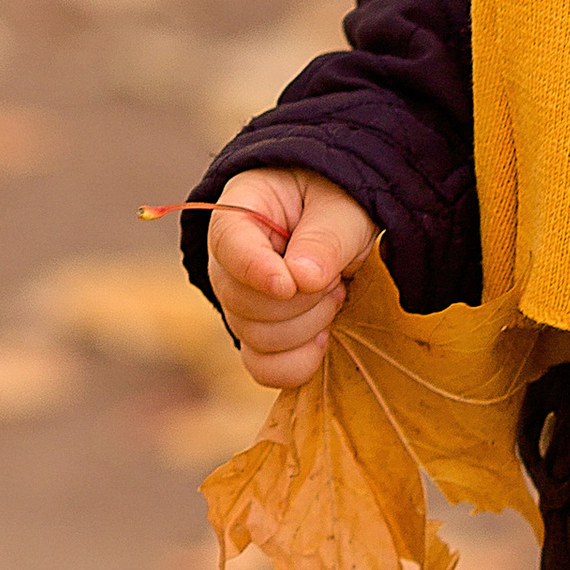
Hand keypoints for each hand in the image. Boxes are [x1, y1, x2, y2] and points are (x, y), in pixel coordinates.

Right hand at [206, 169, 379, 388]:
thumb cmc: (335, 201)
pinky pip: (263, 368)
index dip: (256, 271)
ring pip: (256, 339)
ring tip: (333, 293)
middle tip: (334, 275)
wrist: (341, 220)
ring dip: (308, 326)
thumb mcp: (341, 207)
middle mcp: (227, 264)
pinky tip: (323, 338)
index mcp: (238, 214)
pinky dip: (297, 364)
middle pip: (242, 303)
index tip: (288, 285)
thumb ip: (324, 239)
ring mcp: (240, 305)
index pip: (229, 245)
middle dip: (300, 300)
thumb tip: (304, 280)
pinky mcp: (259, 337)